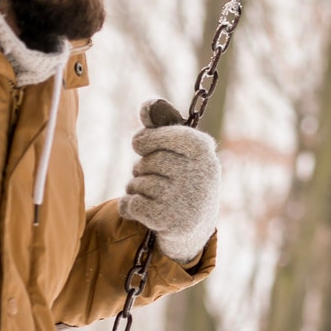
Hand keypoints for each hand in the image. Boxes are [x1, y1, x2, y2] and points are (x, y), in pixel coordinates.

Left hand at [118, 99, 218, 264]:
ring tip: (153, 194)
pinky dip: (128, 206)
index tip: (141, 145)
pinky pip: (130, 203)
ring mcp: (184, 197)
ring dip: (136, 188)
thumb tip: (147, 106)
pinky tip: (142, 210)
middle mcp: (198, 172)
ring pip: (136, 183)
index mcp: (202, 149)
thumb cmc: (185, 178)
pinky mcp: (169, 220)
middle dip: (142, 168)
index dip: (145, 140)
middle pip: (146, 161)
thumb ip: (162, 128)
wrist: (196, 224)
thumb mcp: (182, 151)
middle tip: (156, 177)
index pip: (161, 135)